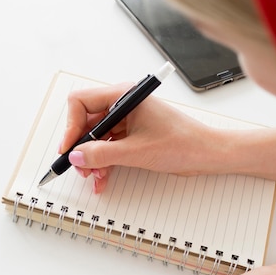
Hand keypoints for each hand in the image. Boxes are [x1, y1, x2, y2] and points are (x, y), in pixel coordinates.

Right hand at [61, 84, 219, 192]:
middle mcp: (123, 104)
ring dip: (91, 158)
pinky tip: (102, 178)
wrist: (207, 154)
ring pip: (96, 137)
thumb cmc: (183, 143)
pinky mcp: (132, 134)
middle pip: (86, 122)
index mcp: (124, 96)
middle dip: (81, 147)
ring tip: (94, 176)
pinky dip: (103, 162)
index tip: (69, 149)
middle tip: (80, 167)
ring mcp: (127, 119)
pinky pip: (108, 146)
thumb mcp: (136, 152)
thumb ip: (102, 154)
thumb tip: (77, 156)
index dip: (71, 127)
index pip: (81, 102)